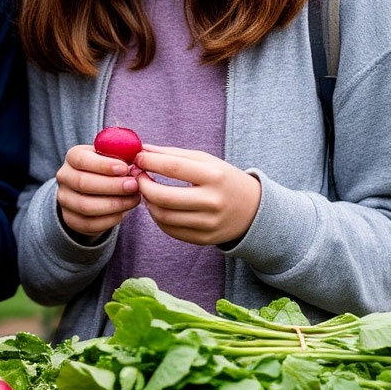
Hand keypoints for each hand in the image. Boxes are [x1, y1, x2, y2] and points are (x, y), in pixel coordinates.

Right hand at [55, 144, 140, 239]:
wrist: (93, 190)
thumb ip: (122, 155)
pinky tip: (124, 212)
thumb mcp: (112, 156)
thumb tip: (138, 159)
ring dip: (114, 204)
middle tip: (134, 186)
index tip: (125, 168)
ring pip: (86, 206)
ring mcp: (64, 200)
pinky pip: (90, 223)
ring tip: (134, 199)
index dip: (103, 165)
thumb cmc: (107, 168)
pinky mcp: (71, 219)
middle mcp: (64, 177)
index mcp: (73, 156)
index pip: (82, 159)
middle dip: (112, 186)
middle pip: (83, 183)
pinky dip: (110, 219)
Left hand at [134, 146, 260, 244]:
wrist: (253, 209)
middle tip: (137, 176)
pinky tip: (159, 206)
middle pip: (163, 196)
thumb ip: (173, 154)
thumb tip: (142, 150)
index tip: (138, 158)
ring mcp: (208, 223)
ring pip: (162, 216)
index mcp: (214, 176)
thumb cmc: (223, 179)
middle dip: (143, 185)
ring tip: (147, 191)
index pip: (172, 167)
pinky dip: (158, 217)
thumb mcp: (205, 160)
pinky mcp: (204, 239)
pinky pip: (170, 230)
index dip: (149, 162)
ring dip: (148, 202)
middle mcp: (212, 201)